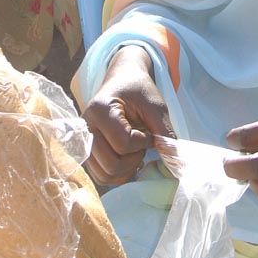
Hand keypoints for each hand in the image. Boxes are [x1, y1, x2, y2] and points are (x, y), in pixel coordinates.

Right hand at [83, 46, 175, 185]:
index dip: (144, 142)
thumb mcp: (155, 105)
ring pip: (104, 175)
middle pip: (111, 164)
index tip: (150, 131)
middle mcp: (86, 127)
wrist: (123, 80)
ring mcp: (83, 142)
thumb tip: (173, 159)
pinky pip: (101, 176)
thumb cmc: (139, 90)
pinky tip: (128, 159)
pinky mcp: (87, 153)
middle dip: (134, 159)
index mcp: (100, 109)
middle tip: (143, 143)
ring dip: (126, 170)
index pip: (123, 143)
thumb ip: (164, 131)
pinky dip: (118, 174)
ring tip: (135, 151)